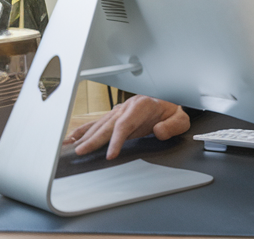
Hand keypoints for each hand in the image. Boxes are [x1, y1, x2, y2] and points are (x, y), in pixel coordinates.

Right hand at [64, 95, 189, 158]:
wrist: (170, 99)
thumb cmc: (174, 111)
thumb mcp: (181, 119)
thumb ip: (172, 125)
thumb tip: (158, 131)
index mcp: (142, 105)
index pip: (125, 124)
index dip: (116, 140)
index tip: (110, 154)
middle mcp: (128, 106)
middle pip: (108, 125)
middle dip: (94, 139)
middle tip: (81, 151)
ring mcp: (120, 110)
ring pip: (100, 124)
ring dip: (85, 135)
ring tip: (71, 146)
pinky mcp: (116, 115)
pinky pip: (98, 122)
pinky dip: (84, 130)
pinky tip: (72, 137)